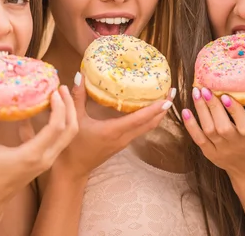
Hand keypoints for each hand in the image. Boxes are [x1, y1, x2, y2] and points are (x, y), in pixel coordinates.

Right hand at [0, 86, 77, 205]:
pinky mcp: (45, 162)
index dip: (59, 107)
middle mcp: (45, 158)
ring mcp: (47, 161)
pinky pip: (59, 140)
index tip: (54, 91)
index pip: (56, 127)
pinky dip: (59, 125)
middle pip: (69, 130)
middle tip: (62, 88)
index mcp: (33, 154)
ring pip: (67, 136)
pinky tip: (46, 111)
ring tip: (59, 96)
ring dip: (67, 116)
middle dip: (69, 108)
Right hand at [52, 72, 173, 178]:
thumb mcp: (73, 119)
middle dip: (162, 109)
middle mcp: (123, 138)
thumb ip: (77, 97)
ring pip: (146, 127)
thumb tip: (81, 76)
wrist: (73, 169)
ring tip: (164, 98)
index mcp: (114, 131)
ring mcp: (124, 142)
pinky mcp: (122, 143)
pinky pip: (140, 129)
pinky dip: (147, 119)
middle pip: (150, 124)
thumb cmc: (72, 146)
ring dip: (157, 114)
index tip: (168, 98)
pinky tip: (146, 108)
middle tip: (171, 92)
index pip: (139, 119)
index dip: (155, 108)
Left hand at [182, 87, 244, 180]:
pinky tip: (185, 111)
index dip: (232, 109)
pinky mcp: (210, 153)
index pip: (242, 122)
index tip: (224, 95)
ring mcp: (222, 149)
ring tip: (196, 93)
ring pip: (209, 130)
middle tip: (204, 88)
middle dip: (212, 106)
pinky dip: (190, 126)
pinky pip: (198, 139)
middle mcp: (237, 142)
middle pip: (222, 125)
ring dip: (201, 111)